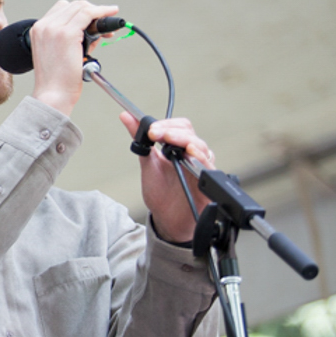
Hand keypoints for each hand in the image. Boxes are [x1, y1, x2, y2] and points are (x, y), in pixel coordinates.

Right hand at [28, 0, 119, 115]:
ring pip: (81, 7)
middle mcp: (43, 26)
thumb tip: (95, 31)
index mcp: (38, 30)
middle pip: (73, 5)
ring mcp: (54, 28)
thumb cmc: (56, 80)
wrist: (52, 94)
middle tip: (105, 23)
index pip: (62, 8)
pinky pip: (88, 14)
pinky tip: (110, 18)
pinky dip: (101, 13)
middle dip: (92, 11)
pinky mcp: (67, 34)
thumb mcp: (60, 53)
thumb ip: (74, 38)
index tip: (94, 18)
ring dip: (98, 12)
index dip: (81, 11)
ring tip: (108, 27)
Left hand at [119, 111, 215, 243]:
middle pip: (190, 133)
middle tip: (155, 134)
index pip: (179, 126)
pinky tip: (190, 154)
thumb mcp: (147, 163)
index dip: (165, 124)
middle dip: (172, 131)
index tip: (150, 129)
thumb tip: (126, 116)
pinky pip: (208, 167)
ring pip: (200, 146)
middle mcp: (193, 155)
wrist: (168, 220)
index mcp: (179, 147)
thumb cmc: (161, 193)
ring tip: (170, 139)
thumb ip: (140, 140)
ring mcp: (201, 167)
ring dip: (184, 140)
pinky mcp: (207, 182)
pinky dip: (200, 158)